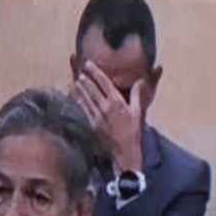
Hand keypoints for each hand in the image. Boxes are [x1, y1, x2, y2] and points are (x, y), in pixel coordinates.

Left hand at [73, 62, 146, 178]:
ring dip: (80, 88)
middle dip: (86, 78)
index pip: (104, 82)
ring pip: (86, 98)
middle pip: (92, 88)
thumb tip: (140, 81)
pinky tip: (75, 95)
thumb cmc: (133, 132)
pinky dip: (79, 100)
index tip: (89, 64)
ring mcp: (97, 116)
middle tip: (81, 70)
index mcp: (117, 102)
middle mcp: (105, 107)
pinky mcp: (92, 124)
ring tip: (76, 80)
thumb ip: (136, 95)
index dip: (95, 72)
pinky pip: (84, 109)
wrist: (125, 152)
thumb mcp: (137, 112)